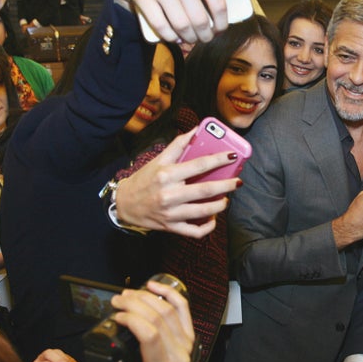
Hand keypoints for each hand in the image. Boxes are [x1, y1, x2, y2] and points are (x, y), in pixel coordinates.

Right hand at [109, 282, 194, 361]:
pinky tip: (152, 285)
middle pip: (158, 317)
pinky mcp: (189, 333)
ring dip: (146, 297)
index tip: (116, 316)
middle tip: (117, 300)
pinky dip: (168, 293)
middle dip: (135, 303)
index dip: (132, 319)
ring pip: (168, 309)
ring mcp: (186, 341)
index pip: (151, 335)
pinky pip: (182, 307)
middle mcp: (179, 352)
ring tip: (127, 294)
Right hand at [115, 128, 241, 237]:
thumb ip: (178, 145)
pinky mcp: (171, 227)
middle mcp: (169, 194)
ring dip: (220, 205)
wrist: (124, 204)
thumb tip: (197, 130)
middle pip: (205, 190)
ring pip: (204, 211)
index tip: (232, 157)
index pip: (198, 165)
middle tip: (238, 182)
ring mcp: (171, 213)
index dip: (218, 160)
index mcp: (167, 175)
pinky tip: (213, 218)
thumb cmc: (144, 179)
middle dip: (227, 186)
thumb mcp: (158, 160)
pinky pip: (195, 231)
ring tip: (226, 199)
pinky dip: (208, 226)